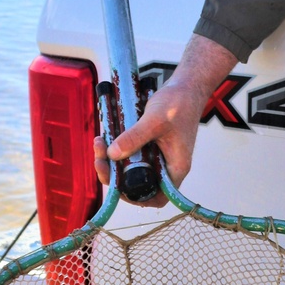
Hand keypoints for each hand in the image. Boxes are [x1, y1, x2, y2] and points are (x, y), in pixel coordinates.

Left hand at [94, 35, 237, 204]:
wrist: (185, 86)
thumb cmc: (179, 103)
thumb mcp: (155, 120)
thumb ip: (134, 137)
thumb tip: (112, 154)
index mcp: (174, 168)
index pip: (155, 197)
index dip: (134, 197)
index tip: (114, 185)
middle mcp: (166, 166)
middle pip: (137, 183)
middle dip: (115, 174)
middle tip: (99, 159)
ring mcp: (157, 156)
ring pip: (131, 167)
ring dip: (112, 160)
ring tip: (100, 142)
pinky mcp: (150, 145)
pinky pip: (131, 153)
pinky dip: (118, 147)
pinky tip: (106, 136)